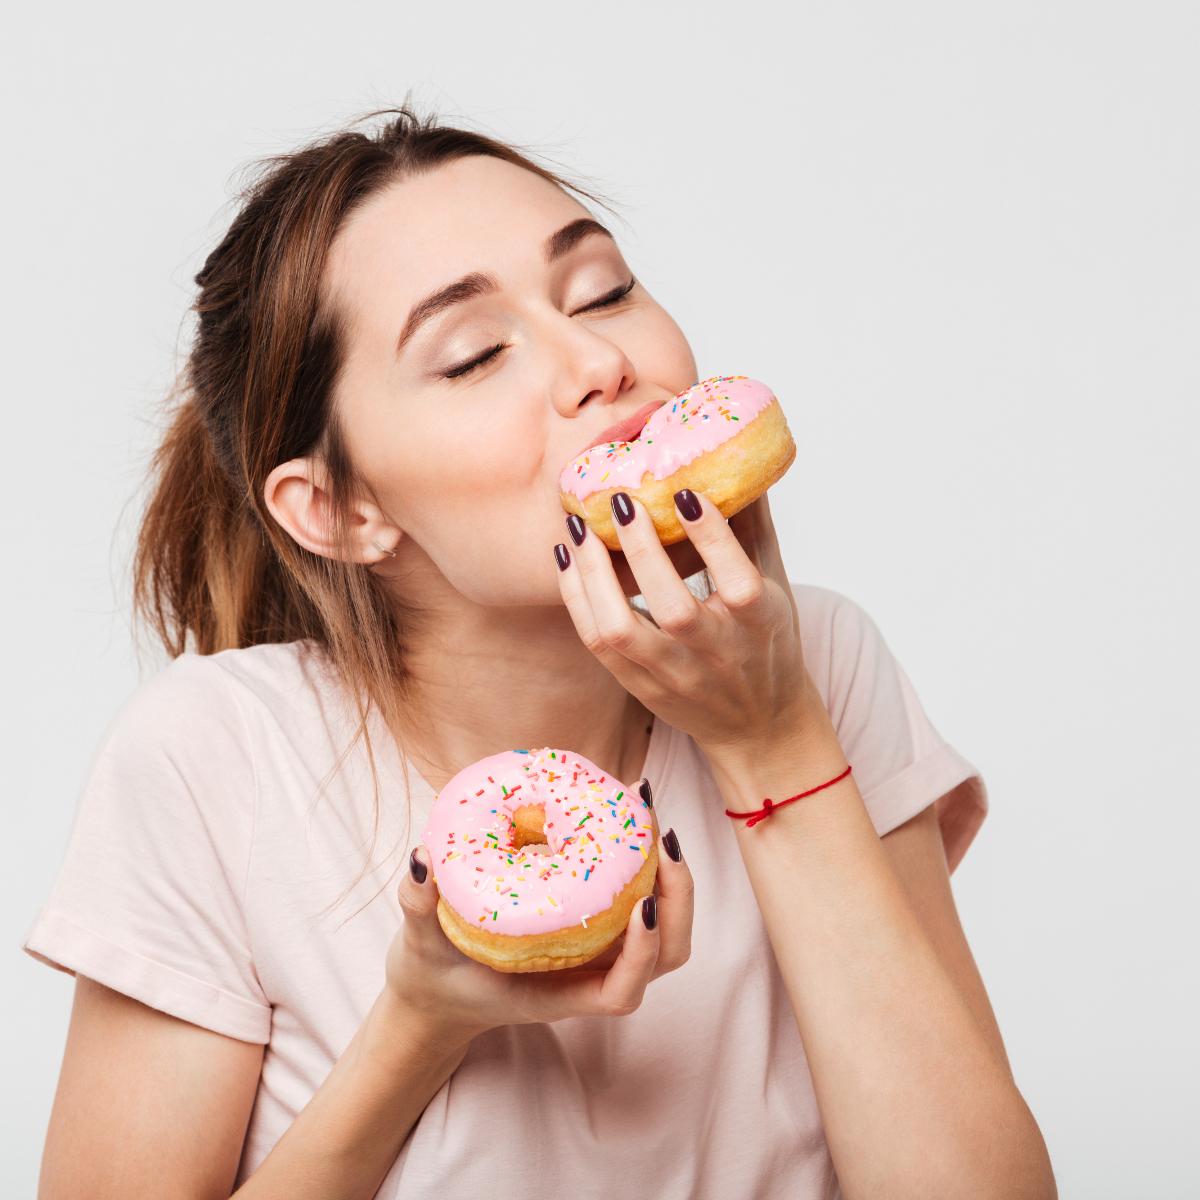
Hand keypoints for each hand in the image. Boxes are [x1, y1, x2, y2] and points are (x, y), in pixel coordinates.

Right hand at [385, 823, 693, 1045]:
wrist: (438, 992)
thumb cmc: (434, 976)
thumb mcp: (418, 946)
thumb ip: (415, 907)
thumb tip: (422, 859)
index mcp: (555, 995)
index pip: (620, 993)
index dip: (643, 954)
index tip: (644, 905)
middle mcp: (587, 976)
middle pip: (664, 954)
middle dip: (677, 898)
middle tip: (661, 837)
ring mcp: (597, 952)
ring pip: (663, 927)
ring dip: (669, 874)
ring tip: (648, 814)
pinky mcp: (593, 926)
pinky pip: (636, 897)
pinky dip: (643, 861)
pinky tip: (622, 813)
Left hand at [555, 489, 815, 754]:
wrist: (758, 725)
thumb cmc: (766, 642)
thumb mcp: (775, 585)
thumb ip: (753, 528)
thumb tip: (739, 462)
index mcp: (759, 623)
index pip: (737, 582)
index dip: (712, 537)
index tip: (683, 492)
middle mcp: (716, 652)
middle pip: (674, 609)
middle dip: (642, 551)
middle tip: (620, 500)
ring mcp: (674, 674)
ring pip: (621, 631)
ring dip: (593, 576)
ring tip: (579, 529)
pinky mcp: (640, 687)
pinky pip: (597, 644)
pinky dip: (577, 599)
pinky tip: (568, 559)